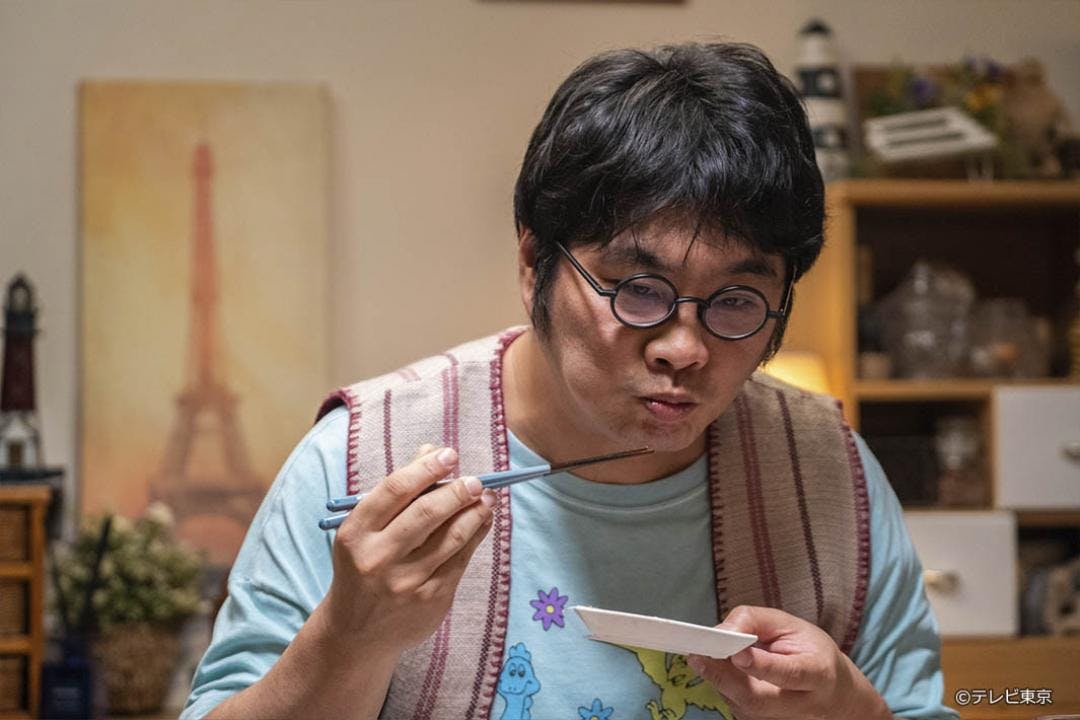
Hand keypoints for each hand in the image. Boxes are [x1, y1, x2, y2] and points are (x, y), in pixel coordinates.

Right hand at [324, 444, 495, 653]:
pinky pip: (460, 560)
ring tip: (487, 497)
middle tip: (476, 480)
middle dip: (458, 491)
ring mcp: (406, 582)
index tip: (450, 455)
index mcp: (356, 533)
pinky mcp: (431, 600)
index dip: (426, 468)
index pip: (395, 490)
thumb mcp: (366, 530)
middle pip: (427, 513)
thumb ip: (398, 491)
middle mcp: (378, 558)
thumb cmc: (364, 565)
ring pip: (451, 537)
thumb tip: (432, 451)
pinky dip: (476, 535)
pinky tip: (482, 521)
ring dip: (475, 512)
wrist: (356, 633)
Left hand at [686, 606, 890, 719]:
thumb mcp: (791, 625)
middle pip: (757, 698)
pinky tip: (718, 666)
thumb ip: (756, 621)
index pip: (789, 674)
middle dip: (724, 677)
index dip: (762, 665)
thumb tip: (721, 630)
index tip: (736, 653)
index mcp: (817, 674)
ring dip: (718, 677)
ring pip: (740, 703)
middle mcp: (800, 705)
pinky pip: (734, 703)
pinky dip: (721, 683)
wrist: (833, 693)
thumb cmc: (811, 652)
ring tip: (706, 651)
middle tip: (697, 654)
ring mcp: (779, 719)